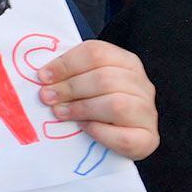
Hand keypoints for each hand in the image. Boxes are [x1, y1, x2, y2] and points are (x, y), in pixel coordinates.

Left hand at [37, 40, 158, 160]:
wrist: (125, 139)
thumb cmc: (100, 106)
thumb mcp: (88, 83)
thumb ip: (72, 75)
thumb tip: (43, 76)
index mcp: (126, 63)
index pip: (96, 53)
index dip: (66, 63)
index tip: (43, 76)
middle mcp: (142, 84)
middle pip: (105, 78)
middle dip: (70, 87)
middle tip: (46, 97)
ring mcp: (148, 112)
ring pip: (116, 104)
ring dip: (82, 108)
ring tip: (59, 113)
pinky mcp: (148, 139)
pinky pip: (124, 136)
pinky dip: (100, 132)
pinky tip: (85, 129)